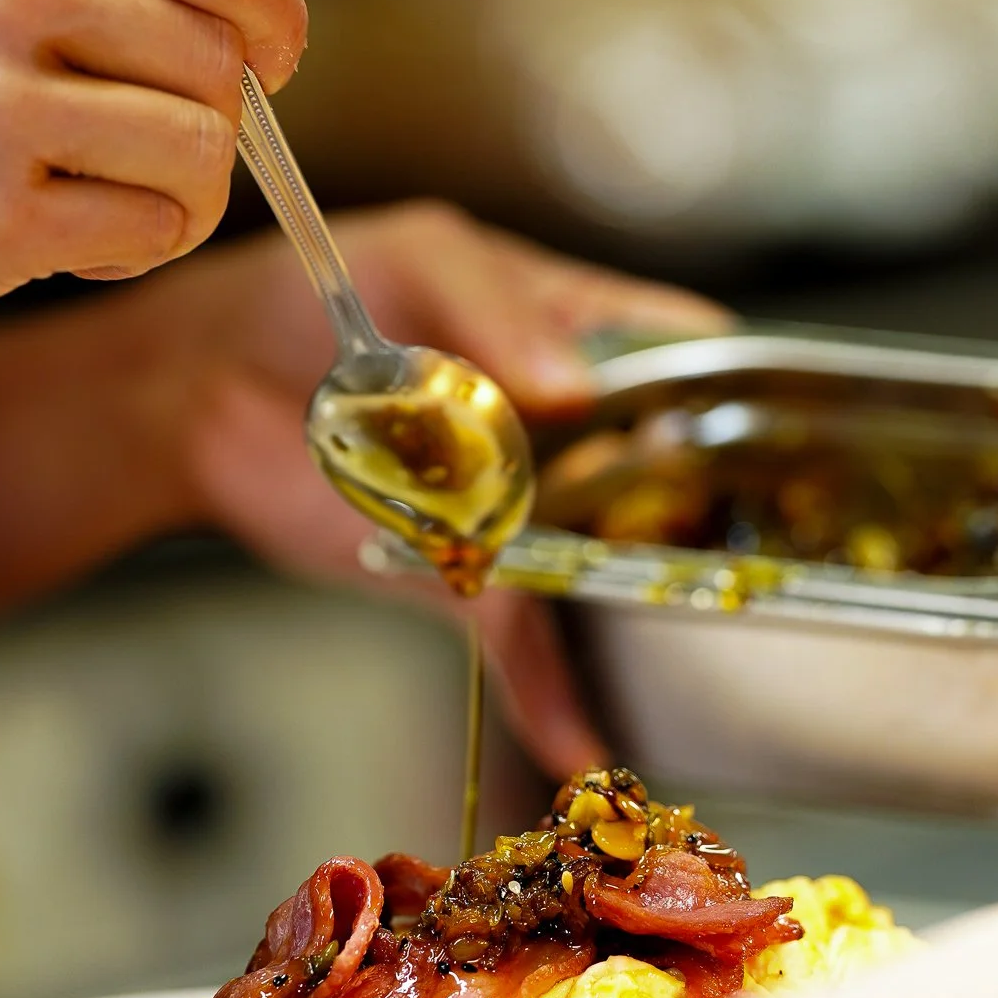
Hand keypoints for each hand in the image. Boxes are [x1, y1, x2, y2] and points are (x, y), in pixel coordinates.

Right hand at [0, 0, 305, 332]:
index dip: (276, 7)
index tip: (275, 52)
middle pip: (216, 60)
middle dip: (220, 114)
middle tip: (167, 142)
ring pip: (198, 151)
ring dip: (187, 192)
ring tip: (125, 196)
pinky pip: (145, 232)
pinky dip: (136, 247)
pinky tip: (79, 238)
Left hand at [144, 203, 727, 775]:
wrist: (206, 384)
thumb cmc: (320, 291)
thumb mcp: (419, 261)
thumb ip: (494, 310)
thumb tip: (569, 389)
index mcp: (581, 333)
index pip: (694, 365)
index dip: (746, 406)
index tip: (791, 453)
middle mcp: (574, 431)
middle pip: (674, 487)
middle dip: (712, 533)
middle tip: (752, 579)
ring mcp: (524, 510)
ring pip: (608, 576)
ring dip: (646, 625)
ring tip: (703, 674)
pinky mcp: (465, 575)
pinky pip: (520, 639)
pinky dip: (549, 692)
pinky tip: (577, 736)